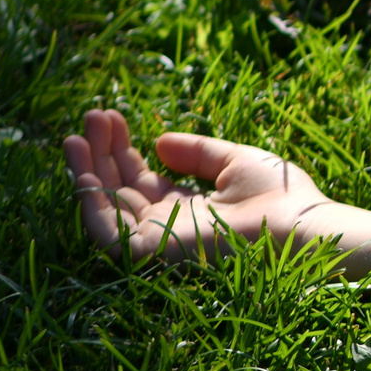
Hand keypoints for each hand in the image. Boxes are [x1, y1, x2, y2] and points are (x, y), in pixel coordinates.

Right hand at [63, 108, 330, 265]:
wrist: (296, 227)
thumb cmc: (279, 196)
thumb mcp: (234, 161)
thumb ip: (197, 152)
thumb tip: (158, 141)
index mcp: (189, 207)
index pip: (143, 179)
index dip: (125, 149)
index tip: (112, 117)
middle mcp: (167, 225)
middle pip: (122, 188)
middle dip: (104, 153)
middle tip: (92, 115)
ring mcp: (156, 241)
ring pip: (108, 207)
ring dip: (88, 172)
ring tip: (75, 137)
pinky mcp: (148, 254)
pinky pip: (106, 231)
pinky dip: (92, 203)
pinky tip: (85, 171)